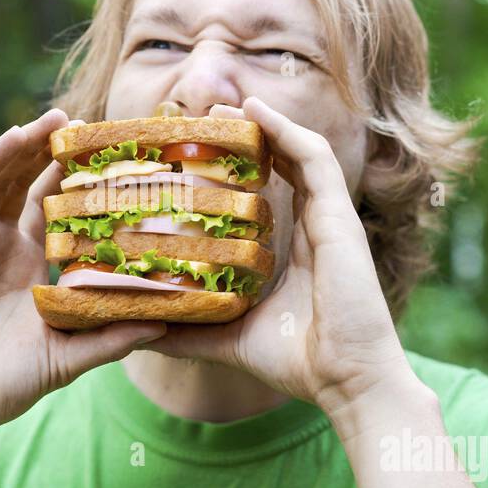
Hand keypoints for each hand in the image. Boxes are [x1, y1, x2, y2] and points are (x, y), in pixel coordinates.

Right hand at [0, 108, 166, 441]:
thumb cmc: (5, 385)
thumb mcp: (69, 357)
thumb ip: (112, 337)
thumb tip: (168, 323)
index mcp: (36, 267)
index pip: (64, 213)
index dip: (87, 185)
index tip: (122, 161)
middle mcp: (8, 246)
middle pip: (35, 185)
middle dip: (60, 152)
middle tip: (96, 124)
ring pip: (4, 178)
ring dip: (28, 144)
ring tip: (60, 116)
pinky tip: (14, 136)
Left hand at [144, 97, 425, 420]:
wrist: (346, 382)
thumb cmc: (297, 363)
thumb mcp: (228, 338)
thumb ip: (189, 331)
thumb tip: (141, 329)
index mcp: (296, 249)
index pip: (268, 193)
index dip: (239, 169)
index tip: (199, 153)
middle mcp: (314, 227)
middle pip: (281, 164)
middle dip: (246, 137)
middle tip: (202, 119)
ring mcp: (330, 218)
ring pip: (298, 151)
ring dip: (264, 123)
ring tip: (225, 106)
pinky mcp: (339, 217)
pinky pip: (314, 158)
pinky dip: (287, 130)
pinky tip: (256, 111)